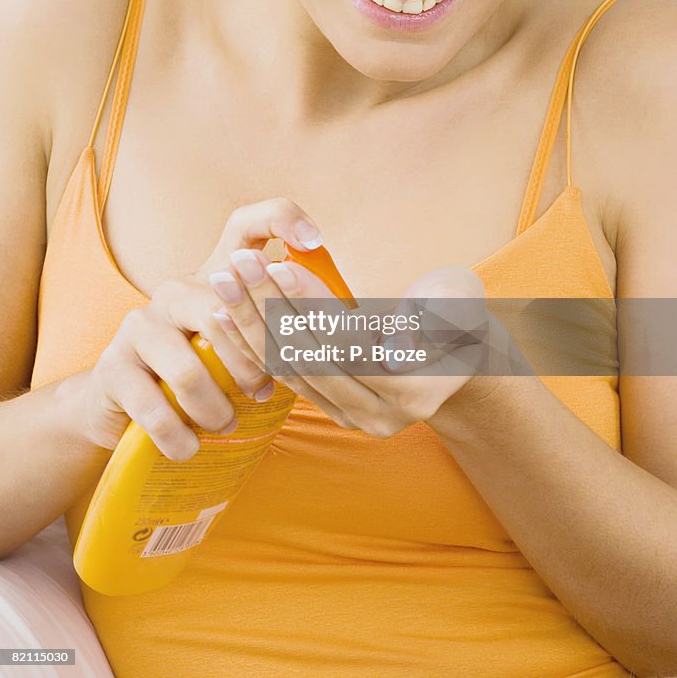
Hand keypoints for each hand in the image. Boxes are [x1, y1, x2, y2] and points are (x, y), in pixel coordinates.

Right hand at [78, 198, 325, 458]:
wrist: (123, 399)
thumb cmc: (203, 368)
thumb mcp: (243, 342)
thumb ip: (285, 330)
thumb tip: (358, 342)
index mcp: (214, 275)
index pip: (249, 223)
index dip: (282, 220)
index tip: (316, 240)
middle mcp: (176, 288)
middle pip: (222, 307)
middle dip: (250, 360)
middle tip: (265, 391)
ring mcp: (139, 325)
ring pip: (188, 367)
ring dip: (214, 406)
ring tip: (226, 423)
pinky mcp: (113, 368)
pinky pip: (153, 405)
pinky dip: (178, 434)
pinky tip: (190, 447)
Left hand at [210, 252, 514, 437]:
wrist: (457, 354)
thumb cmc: (459, 312)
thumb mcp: (459, 300)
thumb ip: (436, 312)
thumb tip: (394, 346)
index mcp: (415, 390)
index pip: (350, 344)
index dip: (312, 305)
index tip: (280, 263)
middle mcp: (381, 415)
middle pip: (312, 358)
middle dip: (270, 308)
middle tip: (238, 266)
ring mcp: (354, 418)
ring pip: (291, 369)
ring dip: (252, 324)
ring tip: (224, 281)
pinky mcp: (332, 410)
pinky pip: (284, 376)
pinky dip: (253, 343)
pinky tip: (224, 312)